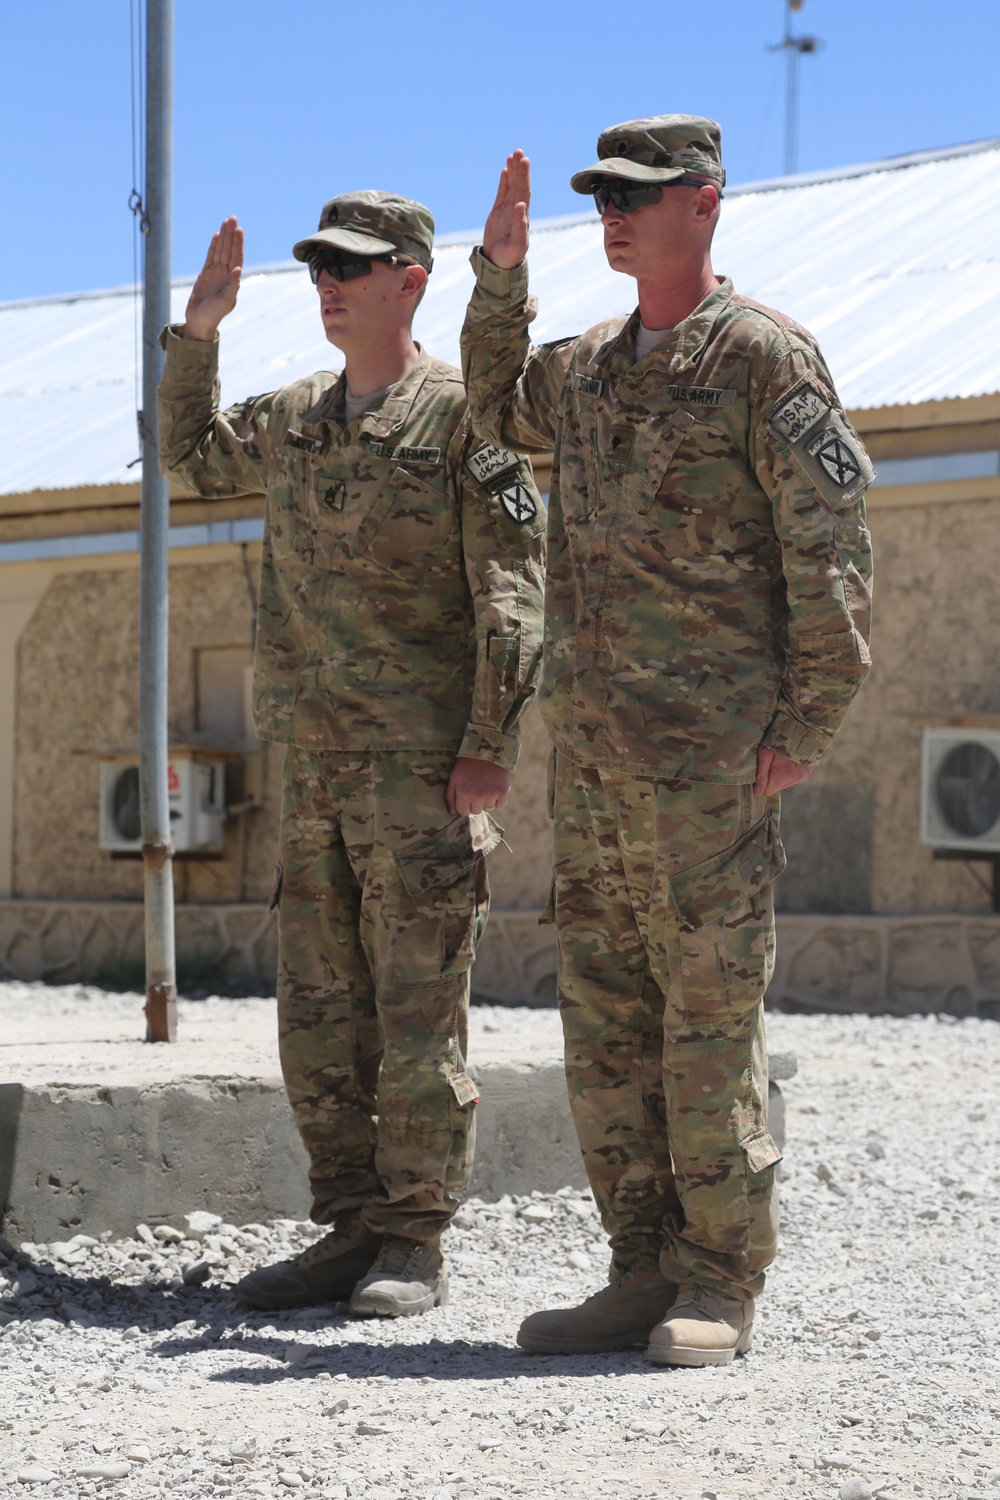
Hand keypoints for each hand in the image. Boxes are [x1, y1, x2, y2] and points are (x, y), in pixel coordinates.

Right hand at [183, 216, 243, 340]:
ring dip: (224, 237)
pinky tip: (217, 236)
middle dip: (231, 234)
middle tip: (233, 218)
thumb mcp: (225, 301)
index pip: (236, 257)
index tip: (239, 229)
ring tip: (226, 222)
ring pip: (220, 250)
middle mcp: (225, 274)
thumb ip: (233, 286)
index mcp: (232, 279)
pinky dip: (214, 246)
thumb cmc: (214, 315)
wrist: (200, 322)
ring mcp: (216, 273)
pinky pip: (210, 256)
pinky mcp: (205, 274)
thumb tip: (238, 269)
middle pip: (229, 250)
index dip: (237, 243)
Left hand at [446, 757, 510, 815]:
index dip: (464, 804)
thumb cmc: (467, 765)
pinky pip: (500, 805)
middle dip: (475, 803)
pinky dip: (498, 799)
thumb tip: (451, 812)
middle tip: (476, 789)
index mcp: (463, 794)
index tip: (466, 795)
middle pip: (476, 811)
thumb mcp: (454, 777)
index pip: (463, 812)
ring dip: (486, 800)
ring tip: (485, 786)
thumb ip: (450, 796)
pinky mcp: (503, 792)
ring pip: (488, 808)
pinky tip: (494, 788)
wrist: (487, 750)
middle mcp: (477, 797)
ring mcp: (491, 795)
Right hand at [483, 150, 530, 269]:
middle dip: (520, 168)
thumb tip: (521, 205)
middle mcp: (517, 211)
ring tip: (513, 154)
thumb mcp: (517, 244)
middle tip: (519, 151)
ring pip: (511, 186)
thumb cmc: (510, 257)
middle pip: (519, 185)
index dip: (524, 176)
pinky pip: (502, 193)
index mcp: (523, 216)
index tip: (524, 161)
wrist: (498, 264)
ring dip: (513, 171)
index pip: (524, 191)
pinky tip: (506, 170)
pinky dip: (504, 182)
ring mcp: (507, 211)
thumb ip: (520, 225)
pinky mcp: (497, 213)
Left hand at [753, 745, 813, 797]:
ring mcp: (801, 777)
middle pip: (776, 787)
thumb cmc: (779, 739)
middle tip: (771, 761)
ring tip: (780, 759)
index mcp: (782, 776)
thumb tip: (757, 793)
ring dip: (780, 774)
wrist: (802, 728)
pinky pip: (793, 777)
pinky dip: (788, 771)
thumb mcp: (765, 754)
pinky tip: (788, 759)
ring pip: (784, 782)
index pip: (767, 792)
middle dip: (771, 777)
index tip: (761, 770)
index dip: (762, 783)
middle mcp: (793, 779)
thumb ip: (761, 774)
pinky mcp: (806, 773)